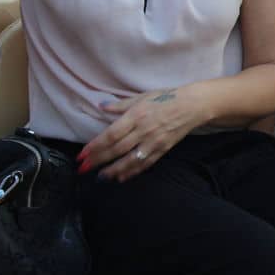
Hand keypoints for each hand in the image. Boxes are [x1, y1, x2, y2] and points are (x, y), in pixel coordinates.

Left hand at [78, 87, 203, 181]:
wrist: (192, 106)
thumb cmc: (166, 98)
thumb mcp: (142, 96)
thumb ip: (120, 105)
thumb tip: (100, 106)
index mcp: (137, 115)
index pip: (112, 134)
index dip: (95, 146)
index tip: (82, 154)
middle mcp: (144, 130)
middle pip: (117, 149)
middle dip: (98, 160)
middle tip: (83, 169)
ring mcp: (154, 142)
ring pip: (130, 160)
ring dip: (113, 170)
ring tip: (100, 177)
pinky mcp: (162, 149)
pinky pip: (145, 164)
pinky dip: (132, 172)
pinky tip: (120, 178)